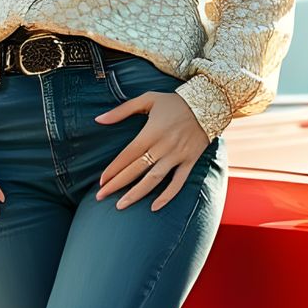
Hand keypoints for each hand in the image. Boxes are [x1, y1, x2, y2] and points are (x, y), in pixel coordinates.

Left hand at [93, 85, 210, 210]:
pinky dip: (167, 196)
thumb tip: (98, 119)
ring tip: (120, 205)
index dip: (113, 169)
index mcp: (151, 132)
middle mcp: (163, 146)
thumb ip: (121, 110)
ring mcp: (177, 155)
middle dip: (117, 184)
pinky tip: (154, 207)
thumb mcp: (147, 99)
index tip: (101, 181)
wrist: (209, 104)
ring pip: (154, 179)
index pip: (127, 155)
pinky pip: (178, 182)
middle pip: (136, 169)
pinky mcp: (190, 161)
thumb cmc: (174, 102)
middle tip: (100, 196)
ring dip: (136, 193)